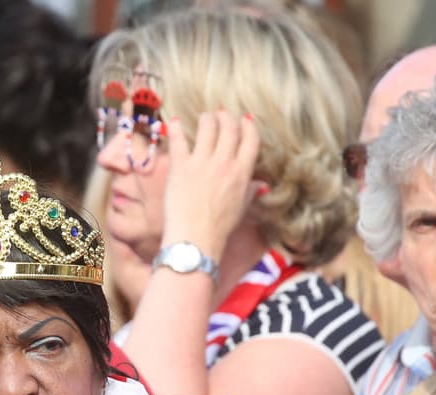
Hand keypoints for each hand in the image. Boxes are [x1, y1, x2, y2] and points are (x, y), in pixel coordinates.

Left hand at [161, 110, 259, 259]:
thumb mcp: (241, 208)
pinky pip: (178, 139)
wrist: (195, 239)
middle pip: (229, 128)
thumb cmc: (220, 227)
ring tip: (205, 118)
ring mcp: (201, 162)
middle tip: (222, 115)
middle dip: (226, 117)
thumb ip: (250, 191)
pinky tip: (174, 121)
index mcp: (241, 172)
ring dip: (207, 118)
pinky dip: (175, 128)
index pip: (250, 139)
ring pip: (207, 127)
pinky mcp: (180, 166)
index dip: (248, 125)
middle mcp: (224, 163)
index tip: (245, 120)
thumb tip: (261, 184)